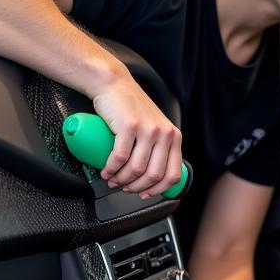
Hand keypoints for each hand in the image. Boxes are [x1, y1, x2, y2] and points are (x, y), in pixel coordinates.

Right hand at [91, 75, 182, 198]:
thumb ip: (159, 148)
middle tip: (125, 188)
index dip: (158, 190)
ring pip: (136, 169)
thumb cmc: (131, 108)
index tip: (145, 194)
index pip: (173, 174)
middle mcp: (164, 133)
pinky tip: (106, 171)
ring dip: (122, 180)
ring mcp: (148, 129)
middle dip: (137, 187)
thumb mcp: (154, 128)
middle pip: (153, 175)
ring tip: (113, 179)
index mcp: (173, 137)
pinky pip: (121, 157)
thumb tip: (152, 176)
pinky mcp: (129, 126)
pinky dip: (111, 169)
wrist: (114, 85)